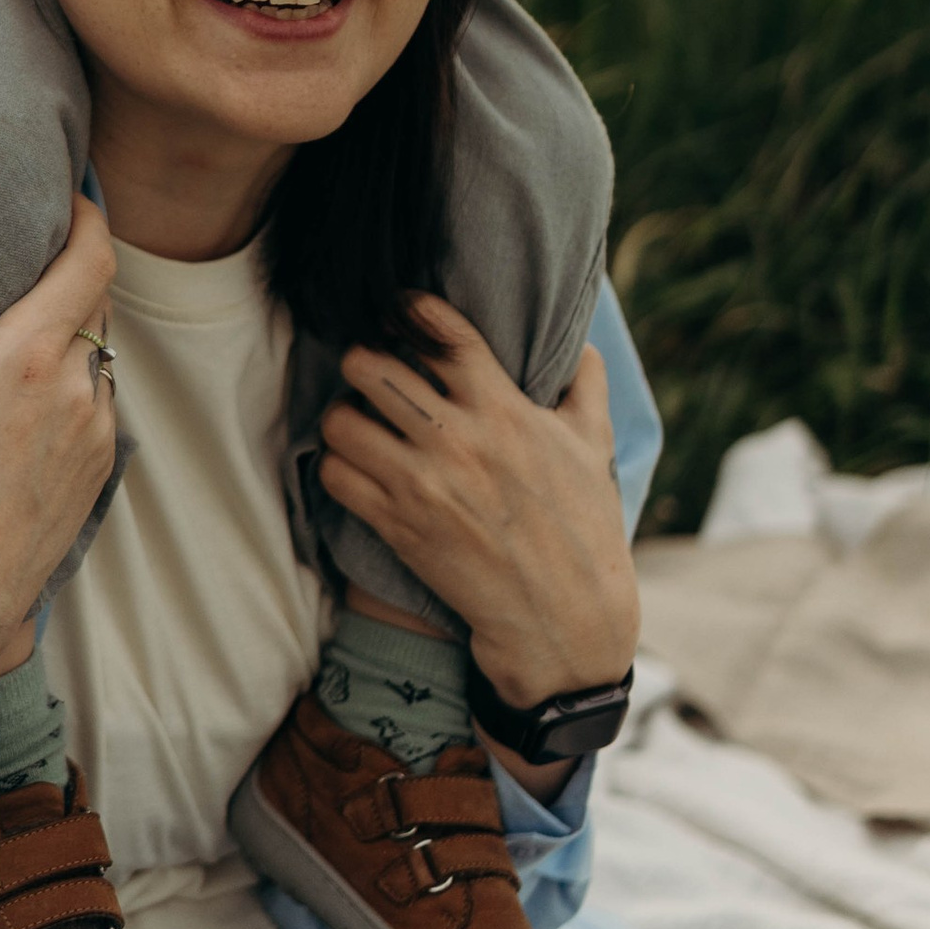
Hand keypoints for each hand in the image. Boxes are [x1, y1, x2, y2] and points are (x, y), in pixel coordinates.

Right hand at [0, 202, 119, 768]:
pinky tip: (34, 390)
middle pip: (98, 298)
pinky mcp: (102, 467)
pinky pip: (100, 398)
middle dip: (72, 271)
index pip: (95, 258)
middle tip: (33, 253)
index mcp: (30, 356)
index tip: (66, 200)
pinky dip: (76, 380)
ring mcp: (97, 429)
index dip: (90, 218)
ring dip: (74, 330)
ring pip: (101, 350)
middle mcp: (78, 386)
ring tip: (29, 321)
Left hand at [319, 306, 636, 708]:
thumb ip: (586, 389)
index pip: (441, 332)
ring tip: (359, 421)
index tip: (402, 309)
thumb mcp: (594, 448)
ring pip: (340, 420)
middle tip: (370, 370)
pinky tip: (358, 468)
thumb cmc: (584, 529)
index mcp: (504, 409)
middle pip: (370, 365)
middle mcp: (457, 439)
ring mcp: (422, 484)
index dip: (410, 309)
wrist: (566, 619)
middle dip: (361, 358)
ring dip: (343, 415)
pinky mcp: (398, 527)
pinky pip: (335, 476)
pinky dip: (338, 466)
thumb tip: (584, 347)